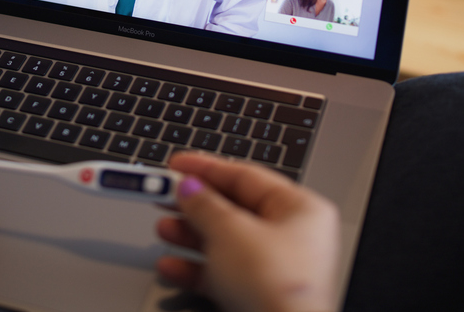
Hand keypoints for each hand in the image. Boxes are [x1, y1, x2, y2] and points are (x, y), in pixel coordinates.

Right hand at [156, 153, 341, 311]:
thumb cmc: (276, 288)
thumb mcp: (230, 232)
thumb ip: (204, 205)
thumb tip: (189, 188)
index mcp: (300, 209)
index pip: (247, 177)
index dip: (207, 169)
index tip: (177, 165)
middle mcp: (291, 237)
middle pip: (233, 209)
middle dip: (193, 205)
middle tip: (162, 195)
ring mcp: (275, 270)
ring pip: (224, 243)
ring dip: (189, 236)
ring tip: (163, 229)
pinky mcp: (258, 297)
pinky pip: (222, 275)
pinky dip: (195, 269)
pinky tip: (171, 266)